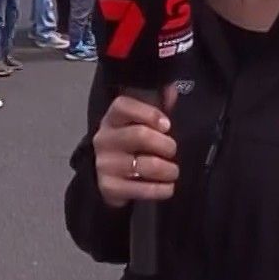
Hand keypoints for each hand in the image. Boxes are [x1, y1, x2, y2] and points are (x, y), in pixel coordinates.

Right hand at [91, 94, 178, 208]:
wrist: (109, 176)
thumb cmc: (131, 144)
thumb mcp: (141, 122)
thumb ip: (158, 105)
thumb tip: (172, 89)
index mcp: (112, 119)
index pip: (123, 106)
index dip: (149, 113)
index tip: (167, 125)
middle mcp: (105, 139)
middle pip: (140, 135)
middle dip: (166, 144)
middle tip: (173, 151)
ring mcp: (105, 164)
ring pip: (147, 165)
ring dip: (169, 170)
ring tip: (173, 171)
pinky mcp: (110, 187)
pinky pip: (143, 189)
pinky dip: (162, 189)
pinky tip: (167, 187)